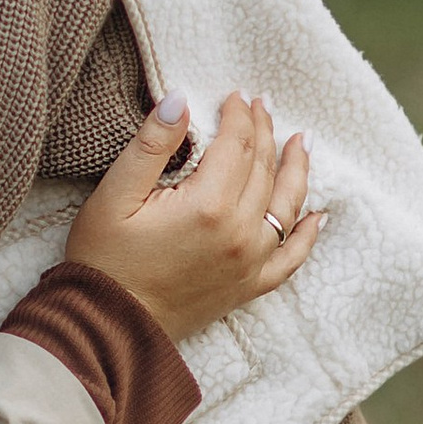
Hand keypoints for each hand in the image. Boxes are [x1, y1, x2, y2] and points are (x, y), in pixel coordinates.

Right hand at [63, 90, 319, 345]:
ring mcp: (249, 262)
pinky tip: (318, 216)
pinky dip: (308, 234)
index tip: (236, 95)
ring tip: (301, 141)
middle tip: (263, 105)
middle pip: (263, 168)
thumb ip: (151, 145)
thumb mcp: (114, 195)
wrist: (108, 328)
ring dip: (296, 170)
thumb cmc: (104, 260)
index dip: (239, 115)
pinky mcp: (249, 286)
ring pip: (286, 206)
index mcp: (209, 205)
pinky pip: (291, 257)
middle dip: (265, 131)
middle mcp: (240, 233)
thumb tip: (179, 98)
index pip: (237, 144)